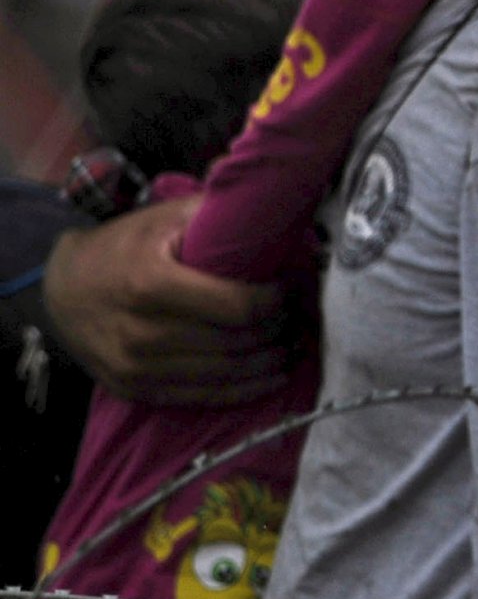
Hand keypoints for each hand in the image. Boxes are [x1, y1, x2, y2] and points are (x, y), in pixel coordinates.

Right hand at [40, 200, 287, 404]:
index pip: (238, 307)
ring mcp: (135, 366)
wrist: (61, 288)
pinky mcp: (134, 389)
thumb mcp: (164, 218)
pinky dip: (243, 391)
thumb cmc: (123, 247)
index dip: (275, 302)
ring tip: (291, 348)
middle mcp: (141, 332)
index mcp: (150, 284)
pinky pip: (202, 398)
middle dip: (277, 332)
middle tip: (296, 320)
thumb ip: (216, 212)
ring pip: (225, 375)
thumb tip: (271, 201)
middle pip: (236, 343)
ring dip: (268, 364)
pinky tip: (270, 377)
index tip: (287, 290)